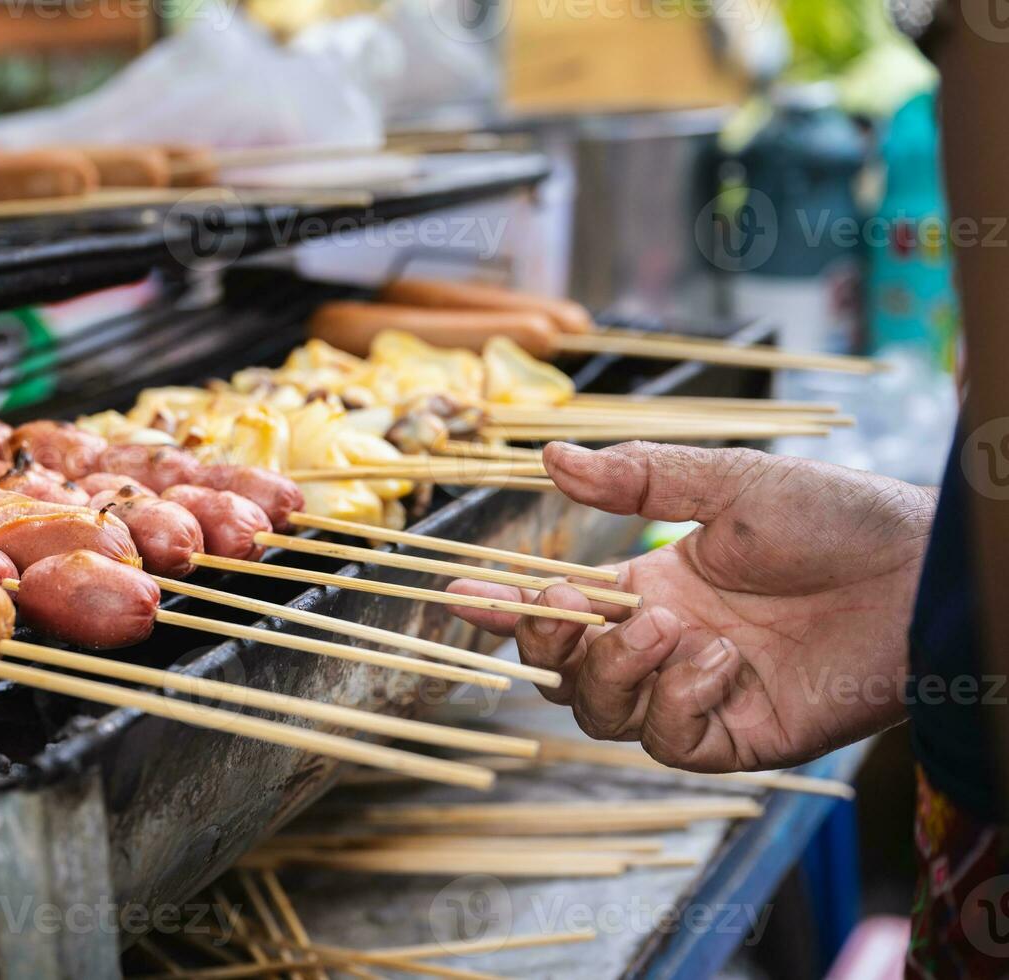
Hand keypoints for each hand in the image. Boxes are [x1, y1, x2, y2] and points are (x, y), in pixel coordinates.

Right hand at [448, 441, 937, 772]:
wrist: (922, 576)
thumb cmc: (838, 520)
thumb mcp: (730, 485)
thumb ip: (638, 480)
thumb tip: (552, 457)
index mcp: (652, 588)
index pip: (558, 609)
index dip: (503, 607)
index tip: (456, 592)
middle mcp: (664, 646)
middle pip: (564, 674)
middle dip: (552, 642)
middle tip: (582, 604)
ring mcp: (697, 696)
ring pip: (602, 714)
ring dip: (617, 669)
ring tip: (672, 627)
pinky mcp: (738, 738)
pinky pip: (668, 741)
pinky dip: (676, 700)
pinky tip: (720, 660)